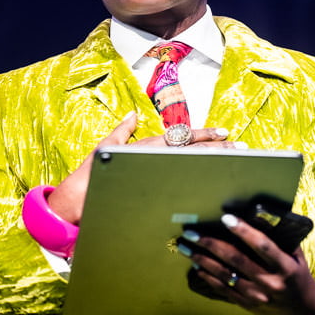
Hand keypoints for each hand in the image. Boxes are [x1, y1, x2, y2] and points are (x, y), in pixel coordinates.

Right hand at [47, 112, 230, 222]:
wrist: (75, 200)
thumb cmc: (91, 174)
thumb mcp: (106, 146)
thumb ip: (122, 130)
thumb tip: (132, 114)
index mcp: (145, 144)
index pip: (181, 136)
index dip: (204, 134)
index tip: (224, 133)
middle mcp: (150, 152)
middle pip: (190, 146)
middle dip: (217, 145)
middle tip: (239, 146)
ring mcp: (150, 167)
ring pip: (188, 159)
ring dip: (212, 157)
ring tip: (233, 156)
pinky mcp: (147, 181)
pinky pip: (178, 179)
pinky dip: (197, 176)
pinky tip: (212, 178)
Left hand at [181, 215, 314, 314]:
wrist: (303, 312)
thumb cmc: (298, 275)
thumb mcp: (296, 256)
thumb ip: (279, 238)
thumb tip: (259, 213)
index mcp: (285, 266)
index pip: (262, 245)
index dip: (244, 231)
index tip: (226, 218)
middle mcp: (270, 282)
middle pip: (236, 260)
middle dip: (211, 244)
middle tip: (191, 232)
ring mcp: (257, 296)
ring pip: (225, 276)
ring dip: (203, 260)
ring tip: (186, 248)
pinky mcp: (248, 305)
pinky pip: (224, 290)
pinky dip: (208, 278)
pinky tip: (197, 267)